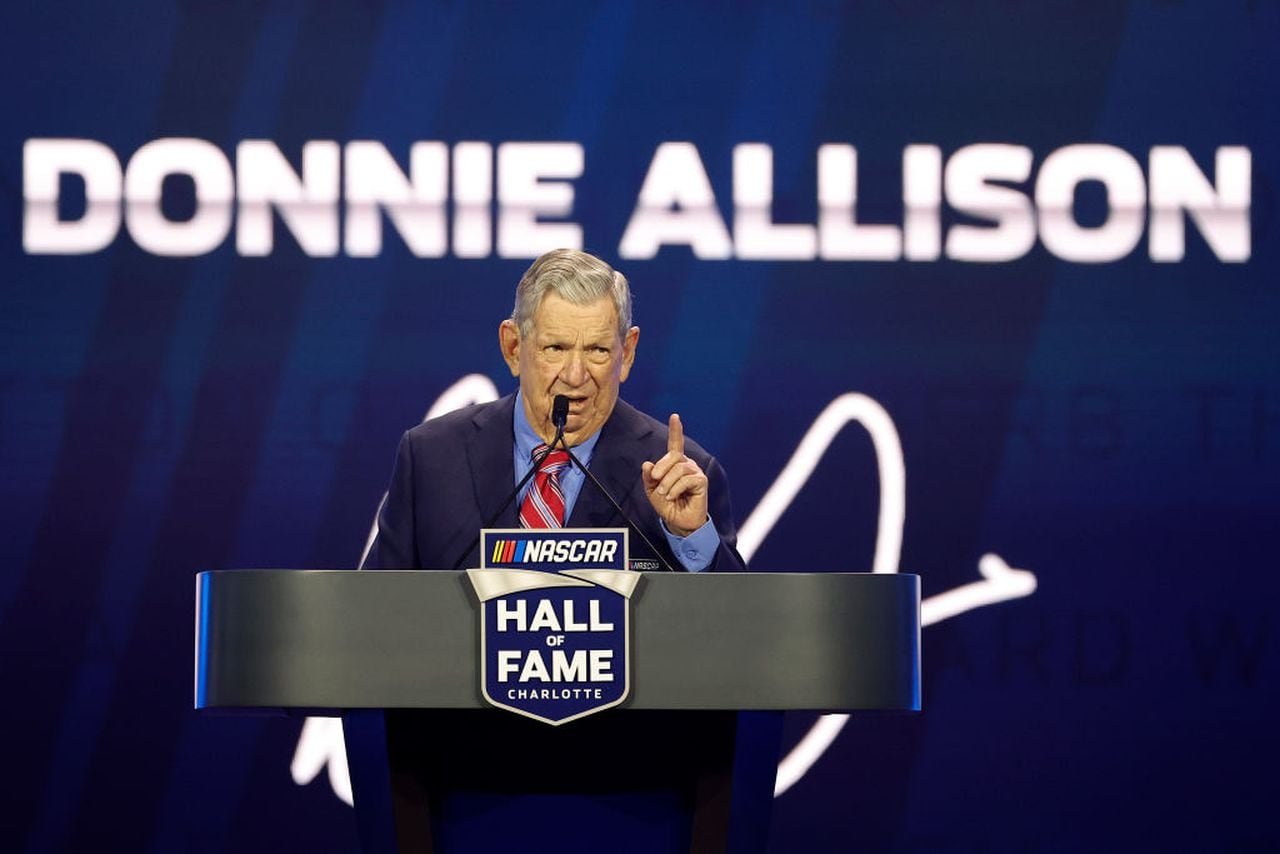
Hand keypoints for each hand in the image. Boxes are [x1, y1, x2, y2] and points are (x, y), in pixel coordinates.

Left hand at [641, 413, 708, 537]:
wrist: (678, 522)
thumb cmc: (667, 505)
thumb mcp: (652, 491)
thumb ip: (649, 477)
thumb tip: (647, 464)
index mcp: (675, 464)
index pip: (675, 444)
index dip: (676, 430)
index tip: (675, 416)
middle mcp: (687, 464)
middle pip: (673, 456)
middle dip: (661, 468)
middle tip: (655, 481)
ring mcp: (696, 472)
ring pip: (678, 469)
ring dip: (667, 483)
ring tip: (664, 494)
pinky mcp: (702, 481)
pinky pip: (686, 479)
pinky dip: (675, 489)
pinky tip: (672, 497)